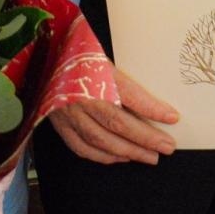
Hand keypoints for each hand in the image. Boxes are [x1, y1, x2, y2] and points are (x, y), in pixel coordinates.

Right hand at [47, 66, 178, 164]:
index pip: (128, 94)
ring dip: (128, 152)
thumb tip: (152, 101)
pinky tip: (120, 158)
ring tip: (150, 157)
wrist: (41, 57)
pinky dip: (103, 156)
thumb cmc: (75, 55)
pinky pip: (82, 147)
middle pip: (118, 123)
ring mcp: (68, 113)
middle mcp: (81, 95)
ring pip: (101, 140)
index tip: (173, 117)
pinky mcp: (59, 124)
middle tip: (167, 146)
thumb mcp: (102, 57)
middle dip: (146, 138)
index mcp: (93, 73)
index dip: (152, 108)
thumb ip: (122, 78)